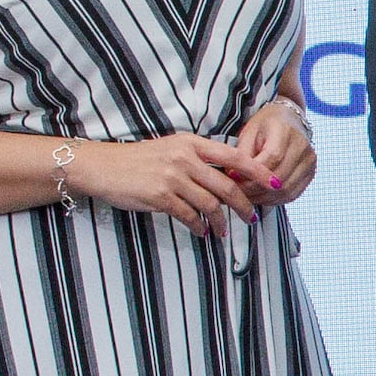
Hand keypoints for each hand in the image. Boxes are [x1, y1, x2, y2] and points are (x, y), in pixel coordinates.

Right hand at [57, 130, 282, 237]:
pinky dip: (200, 227)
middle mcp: (184, 157)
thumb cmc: (138, 160)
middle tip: (252, 218)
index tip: (272, 184)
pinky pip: (190, 216)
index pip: (233, 156)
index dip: (256, 171)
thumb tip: (226, 178)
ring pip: (210, 204)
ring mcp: (172, 177)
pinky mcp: (160, 196)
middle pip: (227, 185)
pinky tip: (202, 232)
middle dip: (244, 205)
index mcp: (190, 143)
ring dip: (221, 221)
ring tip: (224, 231)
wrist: (103, 167)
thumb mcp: (170, 149)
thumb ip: (197, 159)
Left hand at [228, 94, 316, 201]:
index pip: (271, 159)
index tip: (233, 179)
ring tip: (247, 196)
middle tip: (237, 192)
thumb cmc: (266, 126)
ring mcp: (309, 162)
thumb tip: (235, 179)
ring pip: (286, 190)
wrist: (289, 120)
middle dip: (255, 189)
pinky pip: (292, 194)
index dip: (251, 174)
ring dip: (264, 197)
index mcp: (286, 131)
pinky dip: (275, 199)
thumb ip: (242, 155)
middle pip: (280, 178)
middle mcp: (303, 146)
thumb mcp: (249, 133)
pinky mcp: (310, 174)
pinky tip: (261, 196)